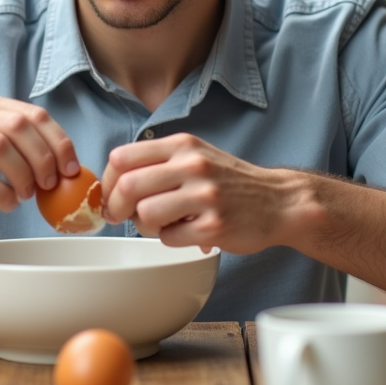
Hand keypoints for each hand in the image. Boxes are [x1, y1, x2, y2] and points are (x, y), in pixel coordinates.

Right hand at [0, 91, 78, 223]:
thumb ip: (21, 144)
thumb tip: (67, 164)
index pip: (32, 114)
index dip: (58, 141)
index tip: (71, 168)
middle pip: (18, 127)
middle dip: (43, 158)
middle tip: (50, 184)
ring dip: (22, 176)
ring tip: (26, 194)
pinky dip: (2, 194)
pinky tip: (6, 203)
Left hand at [99, 133, 295, 253]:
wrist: (279, 201)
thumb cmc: (230, 181)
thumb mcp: (196, 155)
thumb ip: (157, 162)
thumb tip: (112, 183)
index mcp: (183, 145)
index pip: (122, 157)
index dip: (106, 181)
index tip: (110, 196)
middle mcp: (193, 165)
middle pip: (128, 186)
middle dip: (116, 206)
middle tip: (121, 217)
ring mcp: (204, 196)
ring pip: (145, 214)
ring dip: (145, 226)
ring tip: (163, 224)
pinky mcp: (214, 226)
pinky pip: (168, 238)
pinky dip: (170, 239)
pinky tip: (187, 232)